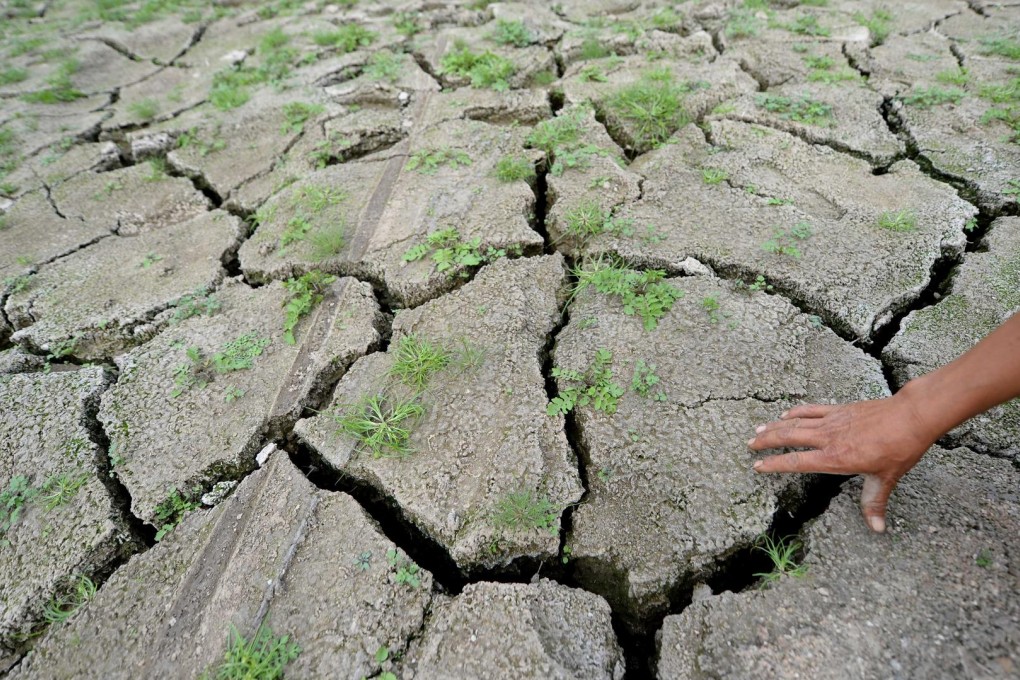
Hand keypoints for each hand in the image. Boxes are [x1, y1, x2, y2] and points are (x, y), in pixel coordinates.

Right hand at [748, 394, 939, 532]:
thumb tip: (876, 529)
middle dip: (766, 442)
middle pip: (788, 437)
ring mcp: (832, 421)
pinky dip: (795, 411)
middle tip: (750, 445)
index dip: (775, 464)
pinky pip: (811, 409)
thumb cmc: (899, 448)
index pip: (796, 461)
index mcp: (835, 458)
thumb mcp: (886, 479)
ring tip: (757, 429)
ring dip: (774, 426)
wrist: (910, 417)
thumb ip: (874, 502)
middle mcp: (828, 438)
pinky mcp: (839, 409)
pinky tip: (785, 413)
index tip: (758, 466)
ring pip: (795, 422)